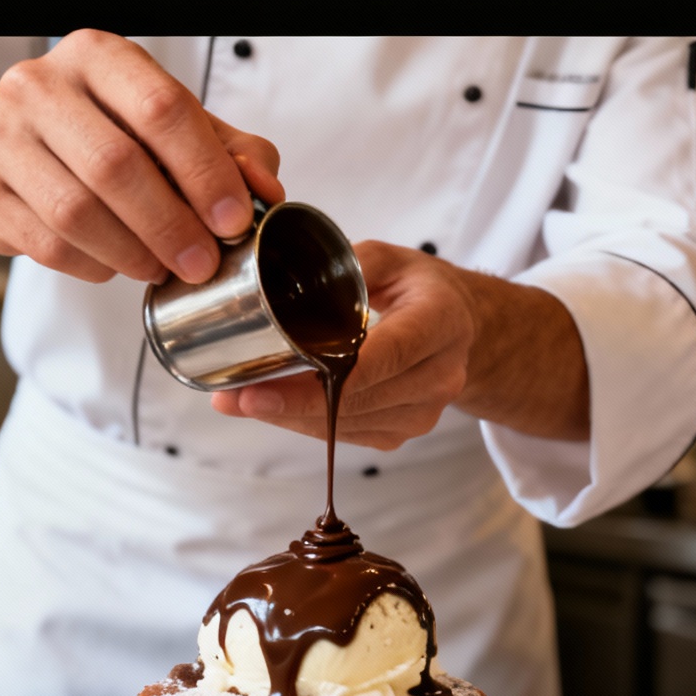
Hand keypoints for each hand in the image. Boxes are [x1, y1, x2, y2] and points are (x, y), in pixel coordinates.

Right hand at [0, 30, 283, 284]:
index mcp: (99, 57)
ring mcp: (1, 136)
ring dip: (134, 253)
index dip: (205, 171)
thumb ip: (234, 154)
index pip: (161, 108)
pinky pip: (49, 244)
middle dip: (172, 225)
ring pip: (77, 212)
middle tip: (204, 262)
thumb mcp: (179, 129)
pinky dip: (96, 266)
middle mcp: (41, 85)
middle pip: (116, 165)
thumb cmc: (112, 134)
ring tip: (164, 268)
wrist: (18, 148)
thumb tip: (268, 191)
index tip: (235, 220)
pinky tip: (118, 264)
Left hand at [214, 241, 589, 447]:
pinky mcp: (406, 430)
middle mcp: (441, 374)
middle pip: (357, 400)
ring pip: (348, 424)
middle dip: (289, 403)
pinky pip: (351, 435)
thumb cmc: (420, 289)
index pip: (381, 359)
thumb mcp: (391, 259)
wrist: (463, 326)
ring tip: (239, 402)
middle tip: (232, 396)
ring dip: (291, 417)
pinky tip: (274, 408)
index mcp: (441, 323)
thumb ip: (348, 264)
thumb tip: (287, 277)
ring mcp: (427, 409)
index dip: (322, 380)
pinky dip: (309, 424)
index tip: (265, 386)